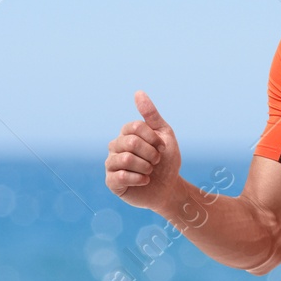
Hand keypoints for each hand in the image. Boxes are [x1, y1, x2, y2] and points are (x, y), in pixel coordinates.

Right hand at [104, 91, 181, 210]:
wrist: (168, 188)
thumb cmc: (166, 161)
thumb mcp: (164, 135)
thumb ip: (151, 115)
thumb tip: (138, 92)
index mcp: (126, 134)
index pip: (135, 127)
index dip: (153, 138)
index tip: (161, 147)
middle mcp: (115, 147)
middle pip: (131, 142)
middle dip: (151, 154)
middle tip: (156, 161)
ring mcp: (111, 164)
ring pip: (125, 159)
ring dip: (145, 166)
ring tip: (150, 171)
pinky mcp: (111, 182)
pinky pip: (121, 176)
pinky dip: (139, 179)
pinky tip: (144, 181)